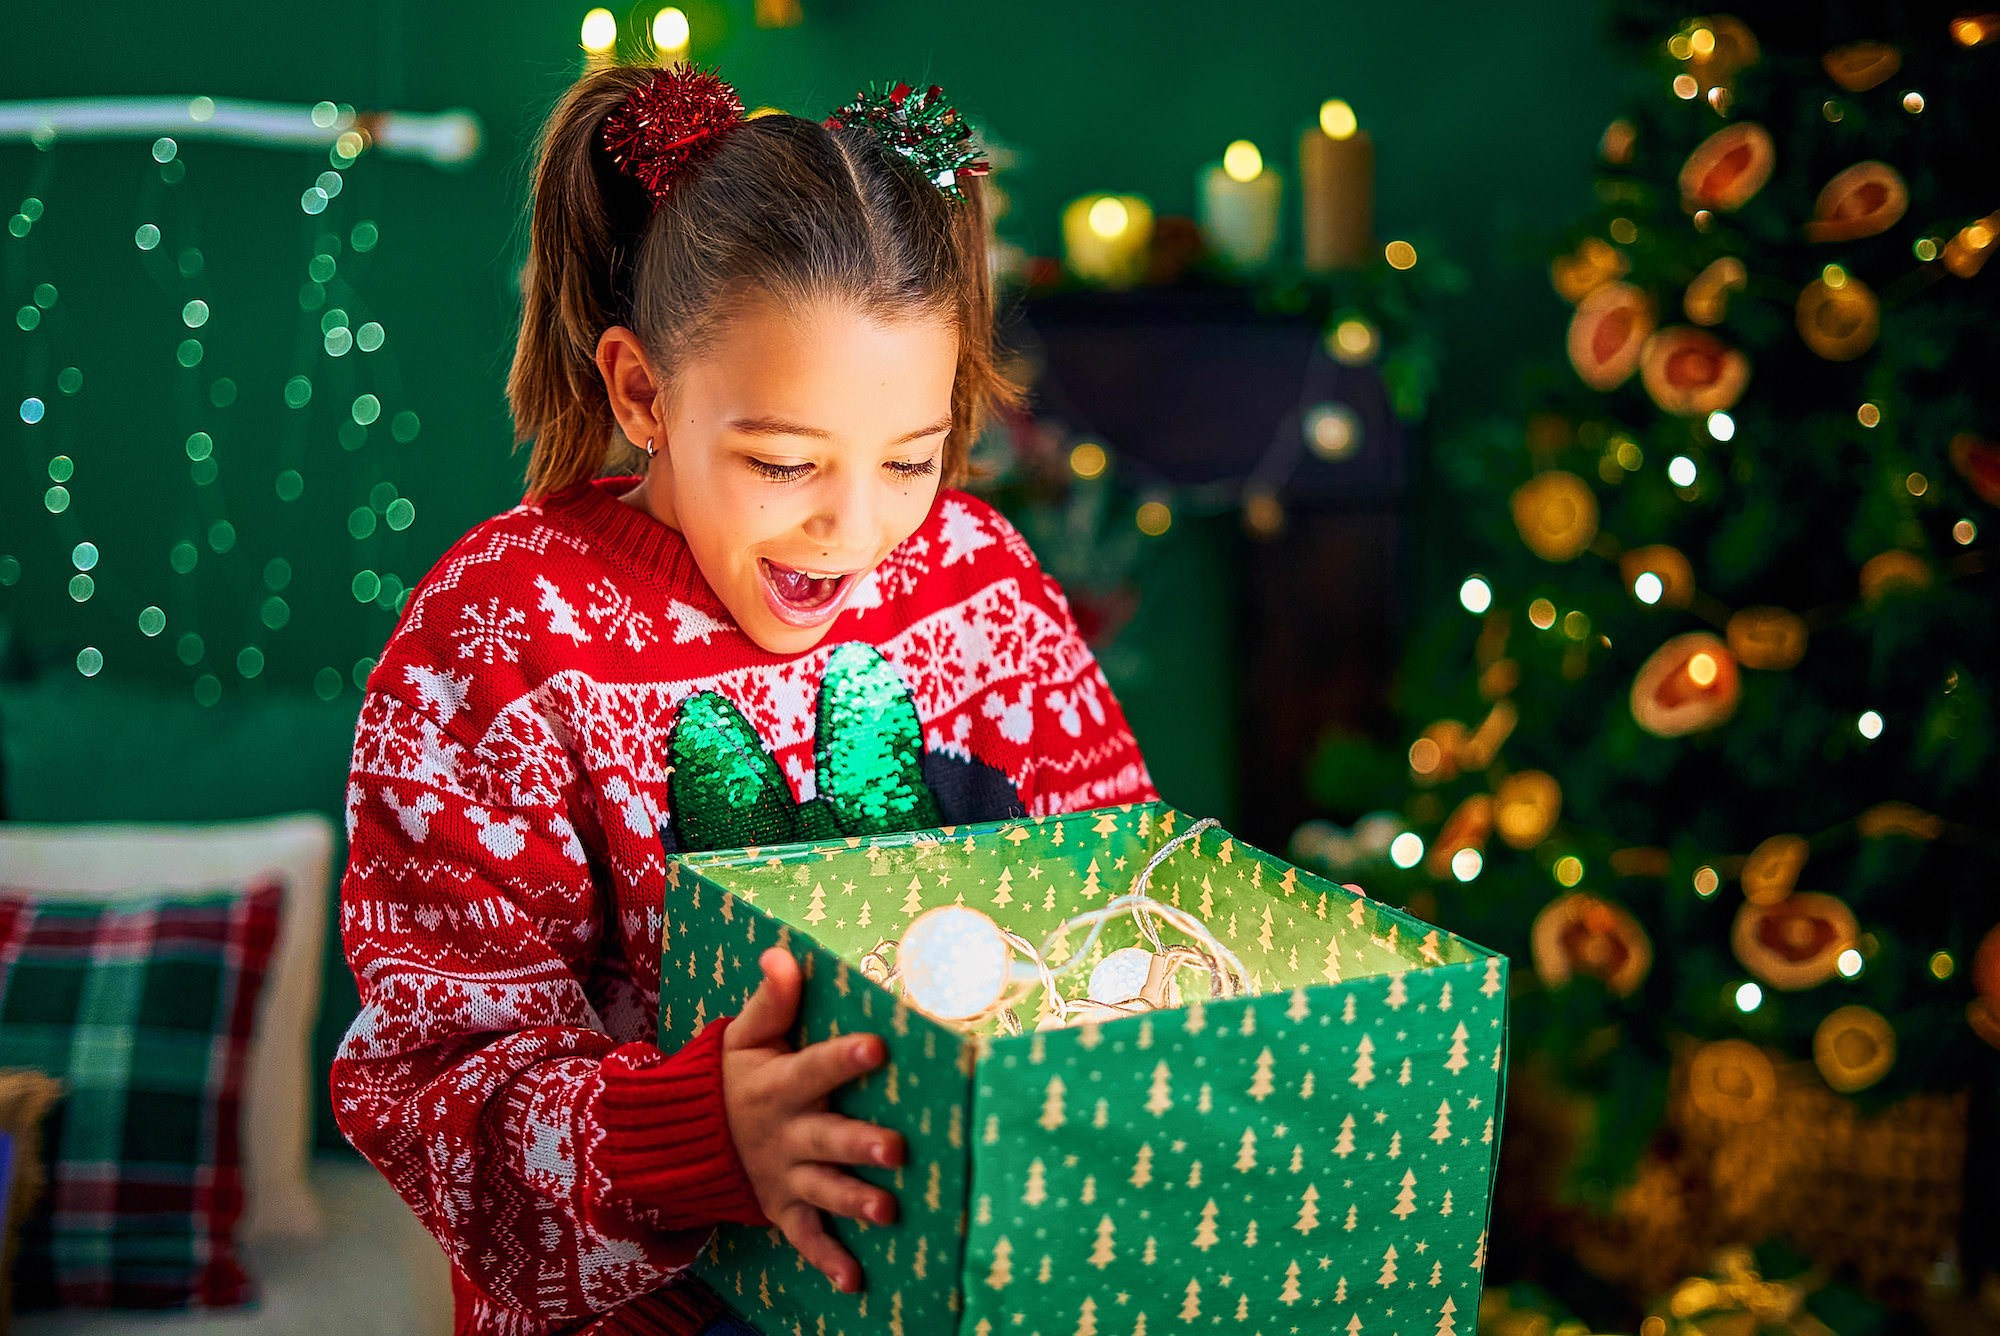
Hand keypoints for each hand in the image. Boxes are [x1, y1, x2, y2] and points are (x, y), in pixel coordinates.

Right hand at [722, 947, 903, 1293]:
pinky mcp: (783, 1208)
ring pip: (823, 1188)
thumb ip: (772, 1000)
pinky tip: (855, 1281)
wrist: (684, 1140)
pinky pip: (805, 1237)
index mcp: (780, 1084)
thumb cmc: (732, 1077)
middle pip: (828, 1137)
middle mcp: (786, 1132)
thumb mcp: (742, 1036)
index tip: (879, 1047)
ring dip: (854, 1200)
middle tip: (898, 1150)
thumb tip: (784, 954)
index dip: (844, 1057)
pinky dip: (827, 1260)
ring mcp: (785, 1174)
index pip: (815, 1067)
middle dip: (861, 1144)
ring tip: (888, 1212)